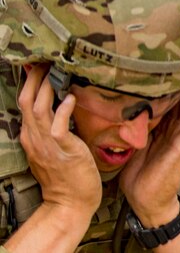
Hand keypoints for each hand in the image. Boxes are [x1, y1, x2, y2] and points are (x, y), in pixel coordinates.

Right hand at [17, 64, 101, 221]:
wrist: (69, 204)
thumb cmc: (68, 175)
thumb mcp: (54, 146)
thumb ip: (54, 126)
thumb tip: (64, 102)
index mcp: (31, 135)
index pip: (25, 101)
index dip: (31, 80)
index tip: (42, 62)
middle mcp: (34, 137)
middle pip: (27, 100)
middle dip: (35, 76)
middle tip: (48, 58)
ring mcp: (46, 144)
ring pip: (38, 108)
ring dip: (46, 86)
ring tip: (57, 69)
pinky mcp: (63, 150)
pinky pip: (57, 126)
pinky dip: (63, 109)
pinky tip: (71, 98)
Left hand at [120, 85, 179, 225]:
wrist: (144, 201)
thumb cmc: (137, 177)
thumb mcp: (131, 146)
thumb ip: (130, 129)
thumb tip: (115, 112)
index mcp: (162, 131)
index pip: (169, 104)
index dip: (167, 88)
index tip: (160, 71)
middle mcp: (175, 131)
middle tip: (176, 64)